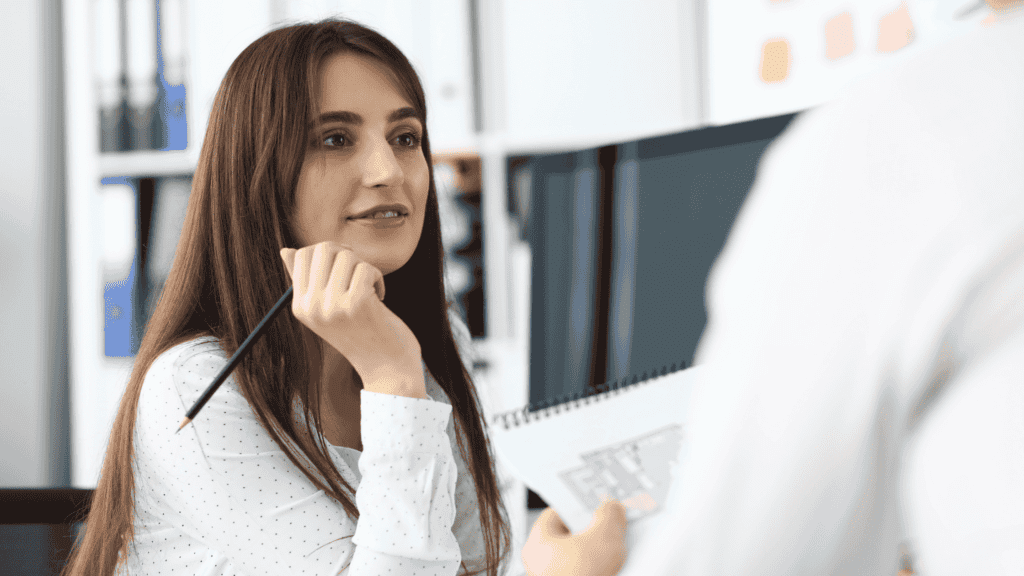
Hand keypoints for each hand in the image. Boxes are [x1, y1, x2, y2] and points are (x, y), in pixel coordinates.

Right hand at [280, 242, 426, 398]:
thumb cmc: (361, 334)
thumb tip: (286, 250)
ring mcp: (332, 306)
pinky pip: (366, 268)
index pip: (302, 255)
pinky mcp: (356, 304)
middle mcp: (311, 307)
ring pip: (348, 256)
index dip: (329, 253)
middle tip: (360, 272)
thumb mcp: (328, 309)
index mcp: (300, 307)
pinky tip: (379, 296)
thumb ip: (309, 281)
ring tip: (369, 288)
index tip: (345, 268)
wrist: (387, 368)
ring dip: (364, 268)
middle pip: (323, 249)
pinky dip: (377, 278)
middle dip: (347, 254)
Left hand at [522, 498, 627, 575]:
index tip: (599, 504)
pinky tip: (617, 571)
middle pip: (571, 538)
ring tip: (620, 554)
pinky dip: (601, 571)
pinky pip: (588, 574)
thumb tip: (612, 509)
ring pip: (582, 560)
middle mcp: (540, 564)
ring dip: (602, 556)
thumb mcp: (603, 538)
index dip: (580, 506)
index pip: (557, 513)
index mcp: (537, 543)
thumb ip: (609, 517)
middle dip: (595, 533)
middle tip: (615, 529)